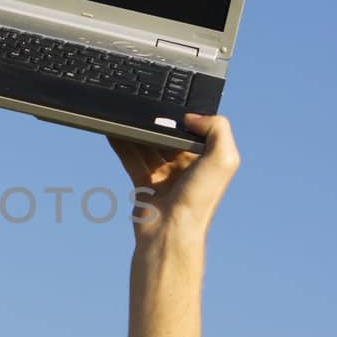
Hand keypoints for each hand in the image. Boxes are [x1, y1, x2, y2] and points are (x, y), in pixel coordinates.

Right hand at [107, 113, 239, 245]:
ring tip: (125, 114)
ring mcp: (165, 176)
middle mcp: (188, 167)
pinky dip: (122, 145)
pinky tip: (113, 131)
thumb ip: (218, 129)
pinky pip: (131, 159)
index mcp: (208, 160)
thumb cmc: (199, 199)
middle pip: (169, 137)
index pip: (196, 131)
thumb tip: (191, 117)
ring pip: (148, 146)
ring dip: (137, 131)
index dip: (184, 118)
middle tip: (144, 108)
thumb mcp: (223, 158)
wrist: (170, 232)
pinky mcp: (145, 184)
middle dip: (157, 123)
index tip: (169, 104)